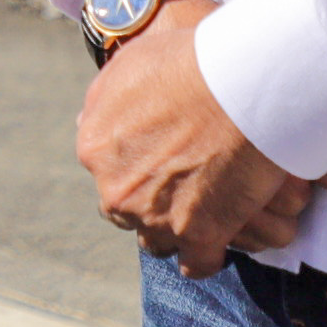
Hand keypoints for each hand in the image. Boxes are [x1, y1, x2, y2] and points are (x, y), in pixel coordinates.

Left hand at [73, 0, 326, 278]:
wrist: (238, 84)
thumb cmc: (187, 63)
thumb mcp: (125, 68)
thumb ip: (104, 101)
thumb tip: (89, 121)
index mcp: (94, 147)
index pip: (106, 171)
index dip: (132, 168)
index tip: (154, 164)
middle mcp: (116, 187)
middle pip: (126, 210)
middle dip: (147, 203)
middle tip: (177, 190)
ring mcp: (156, 216)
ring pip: (157, 240)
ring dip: (173, 230)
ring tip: (197, 217)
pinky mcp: (199, 235)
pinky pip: (197, 264)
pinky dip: (206, 257)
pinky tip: (215, 244)